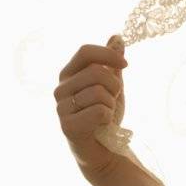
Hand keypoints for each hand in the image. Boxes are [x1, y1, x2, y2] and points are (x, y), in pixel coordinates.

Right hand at [55, 35, 128, 181]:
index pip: (85, 52)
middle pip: (96, 72)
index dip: (108, 54)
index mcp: (69, 74)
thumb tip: (117, 37)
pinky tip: (102, 125)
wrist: (103, 148)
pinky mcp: (67, 126)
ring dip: (111, 105)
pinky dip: (108, 118)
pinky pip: (99, 111)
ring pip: (99, 92)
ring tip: (105, 115)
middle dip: (114, 86)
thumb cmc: (104, 114)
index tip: (125, 65)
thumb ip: (112, 62)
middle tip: (112, 101)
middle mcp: (60, 89)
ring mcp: (61, 108)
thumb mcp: (112, 84)